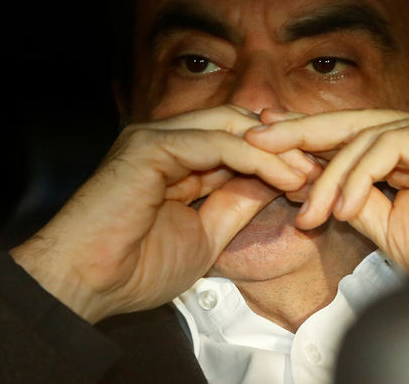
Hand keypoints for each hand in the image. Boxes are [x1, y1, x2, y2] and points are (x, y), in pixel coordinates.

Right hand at [10, 105, 313, 322]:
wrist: (86, 284)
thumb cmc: (136, 266)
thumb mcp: (207, 233)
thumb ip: (237, 202)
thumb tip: (275, 183)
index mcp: (177, 157)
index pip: (238, 139)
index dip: (279, 153)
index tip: (316, 174)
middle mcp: (167, 139)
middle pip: (241, 123)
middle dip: (285, 143)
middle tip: (323, 165)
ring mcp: (156, 137)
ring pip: (232, 127)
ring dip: (277, 149)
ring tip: (310, 173)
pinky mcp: (150, 145)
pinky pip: (216, 142)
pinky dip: (256, 157)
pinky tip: (285, 176)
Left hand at [246, 109, 408, 274]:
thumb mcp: (388, 228)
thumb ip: (356, 202)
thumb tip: (313, 188)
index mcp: (402, 151)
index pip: (344, 136)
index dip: (302, 136)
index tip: (260, 142)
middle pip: (347, 124)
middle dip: (299, 132)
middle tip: (257, 138)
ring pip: (364, 136)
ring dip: (330, 174)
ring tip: (310, 209)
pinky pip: (391, 146)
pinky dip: (362, 174)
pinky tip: (344, 204)